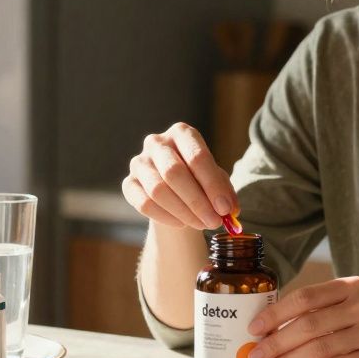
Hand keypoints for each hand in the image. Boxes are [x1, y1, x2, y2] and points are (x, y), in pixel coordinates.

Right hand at [121, 122, 237, 230]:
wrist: (174, 188)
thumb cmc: (199, 179)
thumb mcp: (216, 180)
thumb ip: (224, 192)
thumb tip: (230, 210)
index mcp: (181, 133)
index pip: (197, 157)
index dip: (212, 185)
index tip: (225, 209)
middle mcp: (157, 143)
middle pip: (174, 172)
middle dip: (197, 201)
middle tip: (214, 221)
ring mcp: (139, 162)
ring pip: (158, 190)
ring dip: (183, 212)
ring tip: (201, 224)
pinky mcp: (129, 183)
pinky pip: (144, 204)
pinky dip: (166, 217)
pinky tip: (182, 224)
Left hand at [247, 276, 358, 357]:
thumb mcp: (357, 303)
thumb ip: (324, 310)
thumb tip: (274, 328)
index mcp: (351, 286)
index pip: (305, 297)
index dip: (276, 313)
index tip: (254, 328)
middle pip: (308, 325)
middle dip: (276, 343)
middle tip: (255, 356)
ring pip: (320, 348)